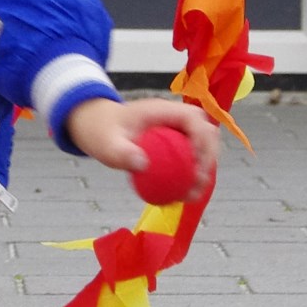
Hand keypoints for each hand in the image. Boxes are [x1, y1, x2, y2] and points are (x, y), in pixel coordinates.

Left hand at [64, 95, 218, 202]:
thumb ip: (120, 153)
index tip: (196, 166)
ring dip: (203, 169)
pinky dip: (191, 176)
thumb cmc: (102, 131)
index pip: (193, 118)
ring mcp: (177, 131)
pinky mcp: (176, 144)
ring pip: (203, 147)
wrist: (98, 127)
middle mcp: (175, 118)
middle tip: (197, 184)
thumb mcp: (106, 143)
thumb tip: (143, 164)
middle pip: (206, 132)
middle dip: (208, 158)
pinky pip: (191, 158)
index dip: (201, 140)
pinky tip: (184, 196)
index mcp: (162, 110)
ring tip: (192, 195)